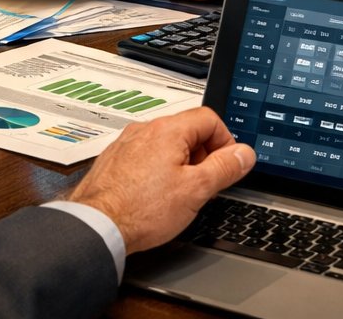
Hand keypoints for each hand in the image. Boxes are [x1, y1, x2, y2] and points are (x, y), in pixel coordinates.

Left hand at [67, 106, 255, 253]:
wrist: (98, 224)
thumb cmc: (141, 209)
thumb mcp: (196, 190)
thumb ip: (224, 168)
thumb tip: (244, 153)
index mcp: (166, 131)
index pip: (208, 118)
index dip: (225, 141)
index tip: (228, 164)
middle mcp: (143, 130)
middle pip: (187, 130)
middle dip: (204, 154)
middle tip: (207, 183)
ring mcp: (127, 144)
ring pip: (166, 144)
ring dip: (182, 163)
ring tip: (182, 192)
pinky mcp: (116, 159)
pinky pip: (147, 156)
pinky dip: (160, 169)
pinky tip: (158, 194)